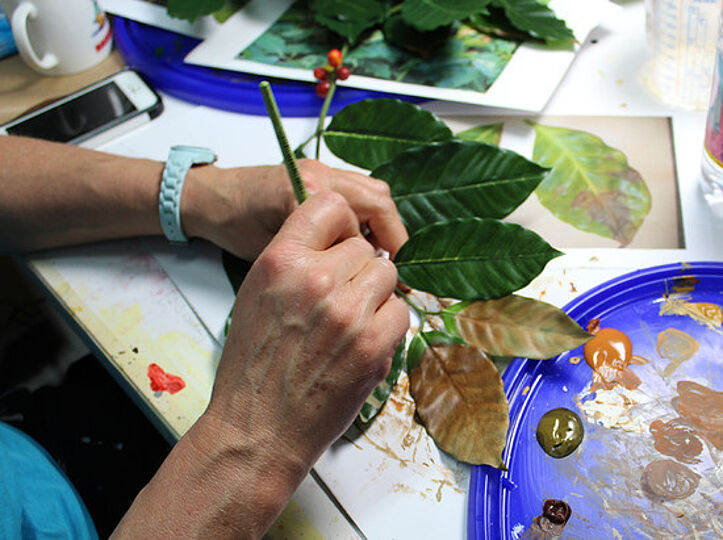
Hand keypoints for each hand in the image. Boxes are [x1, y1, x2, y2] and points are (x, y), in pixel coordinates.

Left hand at [181, 159, 407, 260]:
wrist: (206, 198)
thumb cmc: (232, 228)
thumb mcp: (273, 255)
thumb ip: (318, 263)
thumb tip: (359, 285)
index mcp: (307, 193)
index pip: (370, 214)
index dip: (389, 248)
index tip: (392, 277)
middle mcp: (318, 174)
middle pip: (378, 197)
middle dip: (393, 235)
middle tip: (394, 269)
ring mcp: (318, 168)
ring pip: (371, 190)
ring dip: (380, 224)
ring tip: (376, 257)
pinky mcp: (314, 172)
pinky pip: (355, 190)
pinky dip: (364, 215)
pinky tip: (357, 242)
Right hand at [194, 192, 408, 532]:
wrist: (258, 427)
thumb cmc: (253, 365)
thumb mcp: (257, 293)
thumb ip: (295, 259)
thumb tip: (339, 242)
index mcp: (281, 261)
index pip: (330, 206)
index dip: (341, 226)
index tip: (340, 245)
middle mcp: (316, 280)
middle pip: (364, 248)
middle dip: (357, 270)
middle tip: (340, 299)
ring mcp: (349, 314)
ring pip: (388, 275)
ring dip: (375, 295)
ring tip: (351, 321)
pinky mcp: (375, 346)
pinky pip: (402, 311)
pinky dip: (388, 323)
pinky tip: (364, 340)